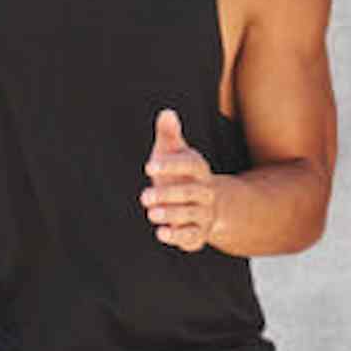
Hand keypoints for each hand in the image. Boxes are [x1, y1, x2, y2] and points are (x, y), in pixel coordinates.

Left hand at [141, 108, 222, 252]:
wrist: (206, 206)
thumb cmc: (181, 176)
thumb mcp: (174, 154)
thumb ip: (169, 135)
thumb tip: (167, 113)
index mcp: (199, 171)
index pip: (191, 165)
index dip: (171, 165)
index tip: (148, 167)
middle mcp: (205, 193)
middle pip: (192, 193)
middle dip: (169, 195)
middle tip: (144, 197)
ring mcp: (203, 214)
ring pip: (192, 216)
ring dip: (172, 215)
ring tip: (152, 213)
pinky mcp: (198, 234)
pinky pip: (192, 237)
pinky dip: (178, 237)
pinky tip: (162, 233)